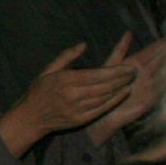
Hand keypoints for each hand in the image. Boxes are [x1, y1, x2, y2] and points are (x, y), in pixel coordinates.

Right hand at [9, 39, 135, 143]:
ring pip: (105, 97)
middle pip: (105, 86)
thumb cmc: (39, 91)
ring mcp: (77, 109)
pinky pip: (102, 109)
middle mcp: (73, 95)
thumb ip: (67, 57)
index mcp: (65, 80)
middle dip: (122, 79)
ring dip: (121, 88)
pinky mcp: (81, 119)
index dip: (115, 71)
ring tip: (131, 80)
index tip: (129, 67)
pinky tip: (123, 93)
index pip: (97, 75)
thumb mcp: (48, 70)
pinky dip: (115, 100)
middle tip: (134, 72)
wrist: (30, 118)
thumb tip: (83, 45)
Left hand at [88, 36, 165, 143]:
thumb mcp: (111, 65)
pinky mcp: (151, 99)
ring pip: (165, 74)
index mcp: (137, 63)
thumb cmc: (105, 87)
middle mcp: (146, 73)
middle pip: (163, 60)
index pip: (154, 50)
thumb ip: (121, 49)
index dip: (163, 44)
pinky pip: (162, 91)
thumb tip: (130, 32)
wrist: (103, 111)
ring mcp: (150, 86)